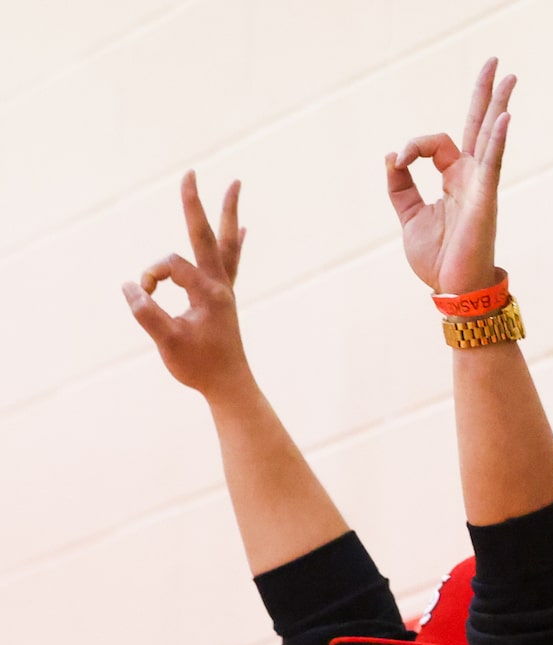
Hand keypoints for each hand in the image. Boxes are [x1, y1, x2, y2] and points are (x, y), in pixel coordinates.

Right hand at [124, 173, 252, 399]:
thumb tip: (131, 286)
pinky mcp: (224, 298)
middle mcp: (221, 286)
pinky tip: (243, 231)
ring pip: (224, 244)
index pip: (170, 267)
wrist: (230, 386)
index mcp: (209, 293)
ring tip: (235, 186)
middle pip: (208, 236)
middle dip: (196, 204)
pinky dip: (234, 244)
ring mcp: (225, 290)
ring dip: (227, 214)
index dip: (151, 277)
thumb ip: (147, 313)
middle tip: (191, 172)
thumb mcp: (167, 341)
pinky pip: (231, 262)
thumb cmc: (199, 367)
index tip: (146, 295)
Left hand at [386, 57, 514, 293]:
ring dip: (499, 106)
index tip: (398, 161)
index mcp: (453, 180)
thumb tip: (391, 155)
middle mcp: (472, 178)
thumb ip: (399, 185)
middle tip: (497, 64)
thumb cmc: (438, 260)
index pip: (435, 142)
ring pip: (490, 137)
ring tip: (509, 77)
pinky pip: (493, 164)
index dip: (412, 146)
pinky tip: (505, 118)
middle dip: (486, 95)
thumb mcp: (408, 215)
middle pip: (479, 126)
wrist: (454, 291)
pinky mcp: (485, 200)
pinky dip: (498, 141)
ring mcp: (482, 187)